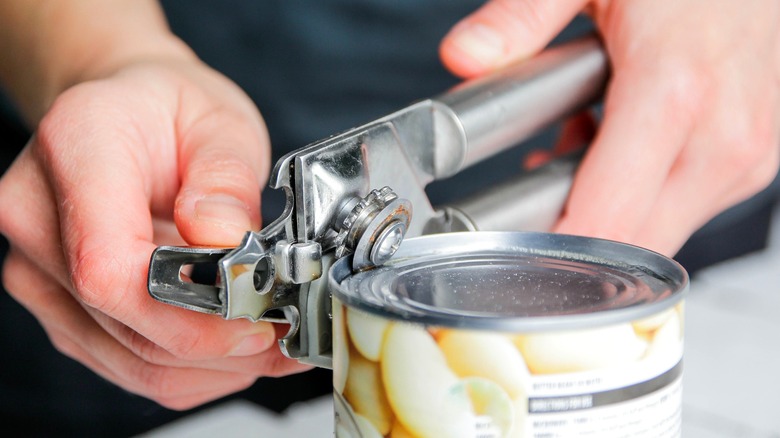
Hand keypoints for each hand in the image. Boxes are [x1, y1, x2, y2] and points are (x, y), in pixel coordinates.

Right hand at [0, 56, 309, 408]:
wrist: (128, 116)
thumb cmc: (169, 111)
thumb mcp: (219, 121)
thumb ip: (225, 179)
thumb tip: (227, 243)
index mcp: (76, 149)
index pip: (106, 265)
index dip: (185, 311)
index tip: (253, 315)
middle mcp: (38, 216)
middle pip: (123, 321)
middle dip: (217, 345)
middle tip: (282, 334)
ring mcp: (41, 270)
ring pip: (129, 359)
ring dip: (211, 366)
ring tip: (270, 343)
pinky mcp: (62, 305)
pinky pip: (126, 365)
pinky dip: (189, 369)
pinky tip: (233, 350)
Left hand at [440, 0, 779, 254]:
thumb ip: (523, 18)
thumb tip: (464, 55)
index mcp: (675, 95)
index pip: (605, 223)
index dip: (551, 252)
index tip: (508, 251)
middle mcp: (722, 138)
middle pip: (631, 246)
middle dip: (573, 235)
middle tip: (534, 182)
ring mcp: (746, 155)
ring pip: (658, 234)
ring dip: (606, 212)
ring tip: (578, 140)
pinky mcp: (753, 160)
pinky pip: (685, 209)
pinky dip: (642, 194)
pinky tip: (618, 144)